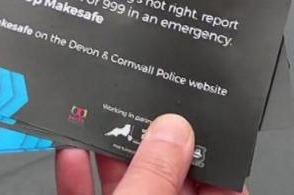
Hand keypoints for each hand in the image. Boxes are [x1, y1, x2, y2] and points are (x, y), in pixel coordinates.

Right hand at [55, 115, 247, 194]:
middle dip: (149, 141)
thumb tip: (171, 130)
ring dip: (108, 152)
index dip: (211, 151)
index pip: (222, 188)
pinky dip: (79, 175)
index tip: (197, 119)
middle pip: (167, 180)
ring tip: (100, 115)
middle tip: (141, 106)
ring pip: (125, 185)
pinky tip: (70, 150)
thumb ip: (154, 175)